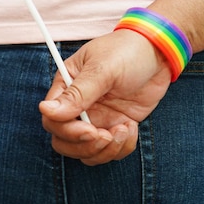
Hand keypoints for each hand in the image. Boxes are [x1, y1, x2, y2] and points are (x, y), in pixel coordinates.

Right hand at [39, 30, 171, 164]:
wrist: (158, 52)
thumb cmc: (126, 51)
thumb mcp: (102, 68)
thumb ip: (77, 93)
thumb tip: (45, 110)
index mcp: (66, 87)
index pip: (52, 120)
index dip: (68, 131)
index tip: (90, 130)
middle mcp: (76, 106)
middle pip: (64, 142)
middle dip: (86, 147)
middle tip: (107, 135)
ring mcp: (96, 118)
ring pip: (86, 152)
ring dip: (106, 150)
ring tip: (125, 129)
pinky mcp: (114, 126)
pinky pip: (109, 151)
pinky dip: (121, 148)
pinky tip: (132, 127)